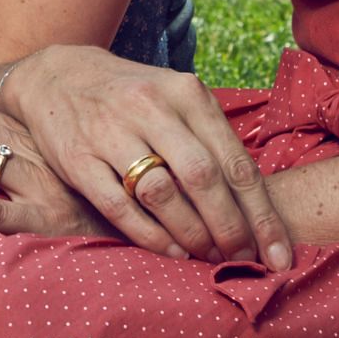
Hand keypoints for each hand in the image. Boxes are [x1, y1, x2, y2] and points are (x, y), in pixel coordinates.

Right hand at [0, 47, 294, 266]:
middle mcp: (150, 108)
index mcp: (185, 92)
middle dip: (231, 228)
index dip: (261, 214)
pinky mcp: (78, 159)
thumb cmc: (133, 98)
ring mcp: (110, 132)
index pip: (235, 161)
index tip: (281, 254)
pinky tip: (173, 252)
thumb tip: (257, 205)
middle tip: (244, 260)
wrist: (57, 77)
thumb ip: (212, 141)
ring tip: (210, 258)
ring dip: (193, 234)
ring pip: (162, 193)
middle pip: (204, 178)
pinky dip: (151, 236)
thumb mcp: (176, 100)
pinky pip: (120, 207)